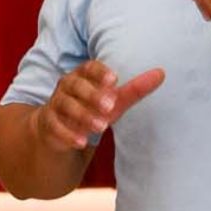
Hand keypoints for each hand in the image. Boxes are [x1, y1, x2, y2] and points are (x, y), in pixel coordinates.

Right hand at [33, 61, 164, 150]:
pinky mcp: (48, 123)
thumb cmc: (91, 108)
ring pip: (66, 106)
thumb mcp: (114, 100)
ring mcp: (56, 104)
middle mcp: (67, 86)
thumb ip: (135, 89)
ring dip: (83, 116)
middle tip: (110, 106)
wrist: (57, 127)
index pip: (89, 67)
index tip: (115, 79)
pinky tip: (81, 143)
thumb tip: (161, 73)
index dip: (100, 73)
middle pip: (76, 86)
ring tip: (101, 126)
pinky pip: (55, 126)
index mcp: (83, 75)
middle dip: (93, 95)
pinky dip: (68, 135)